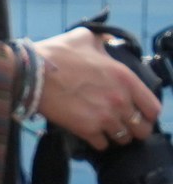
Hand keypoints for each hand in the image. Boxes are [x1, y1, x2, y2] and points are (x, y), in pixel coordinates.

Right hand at [35, 27, 162, 151]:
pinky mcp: (86, 129)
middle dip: (133, 127)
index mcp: (125, 78)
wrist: (30, 73)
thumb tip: (107, 39)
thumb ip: (102, 39)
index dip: (148, 114)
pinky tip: (89, 133)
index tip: (138, 113)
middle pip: (142, 129)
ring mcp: (104, 117)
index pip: (153, 108)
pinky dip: (97, 141)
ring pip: (123, 139)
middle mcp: (120, 100)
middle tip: (121, 123)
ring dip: (115, 135)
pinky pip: (102, 145)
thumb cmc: (55, 54)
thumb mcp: (84, 37)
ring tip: (104, 129)